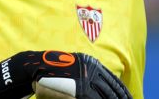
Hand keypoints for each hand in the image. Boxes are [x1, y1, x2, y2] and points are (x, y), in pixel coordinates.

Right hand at [0, 50, 131, 98]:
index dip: (123, 93)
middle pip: (113, 91)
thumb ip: (87, 74)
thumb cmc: (53, 70)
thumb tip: (100, 87)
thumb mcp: (73, 68)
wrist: (35, 67)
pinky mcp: (80, 90)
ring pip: (106, 97)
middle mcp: (92, 70)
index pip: (114, 81)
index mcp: (93, 64)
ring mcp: (86, 80)